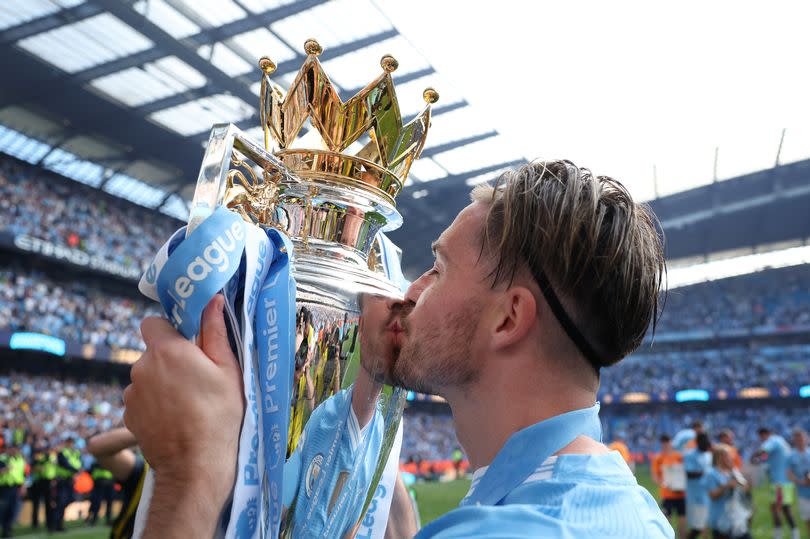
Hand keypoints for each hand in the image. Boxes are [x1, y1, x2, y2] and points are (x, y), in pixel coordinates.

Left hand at [123, 295, 243, 504]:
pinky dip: (155, 404)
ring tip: (188, 403)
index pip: (153, 322)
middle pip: (153, 352)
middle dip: (170, 359)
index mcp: (167, 349)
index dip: (170, 329)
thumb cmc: (219, 414)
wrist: (195, 465)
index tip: (187, 343)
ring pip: (147, 377)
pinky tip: (175, 418)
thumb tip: (213, 300)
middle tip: (197, 379)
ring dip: (162, 383)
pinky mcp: (128, 414)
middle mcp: (142, 367)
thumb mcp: (228, 369)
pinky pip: (142, 399)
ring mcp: (132, 393)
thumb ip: (215, 331)